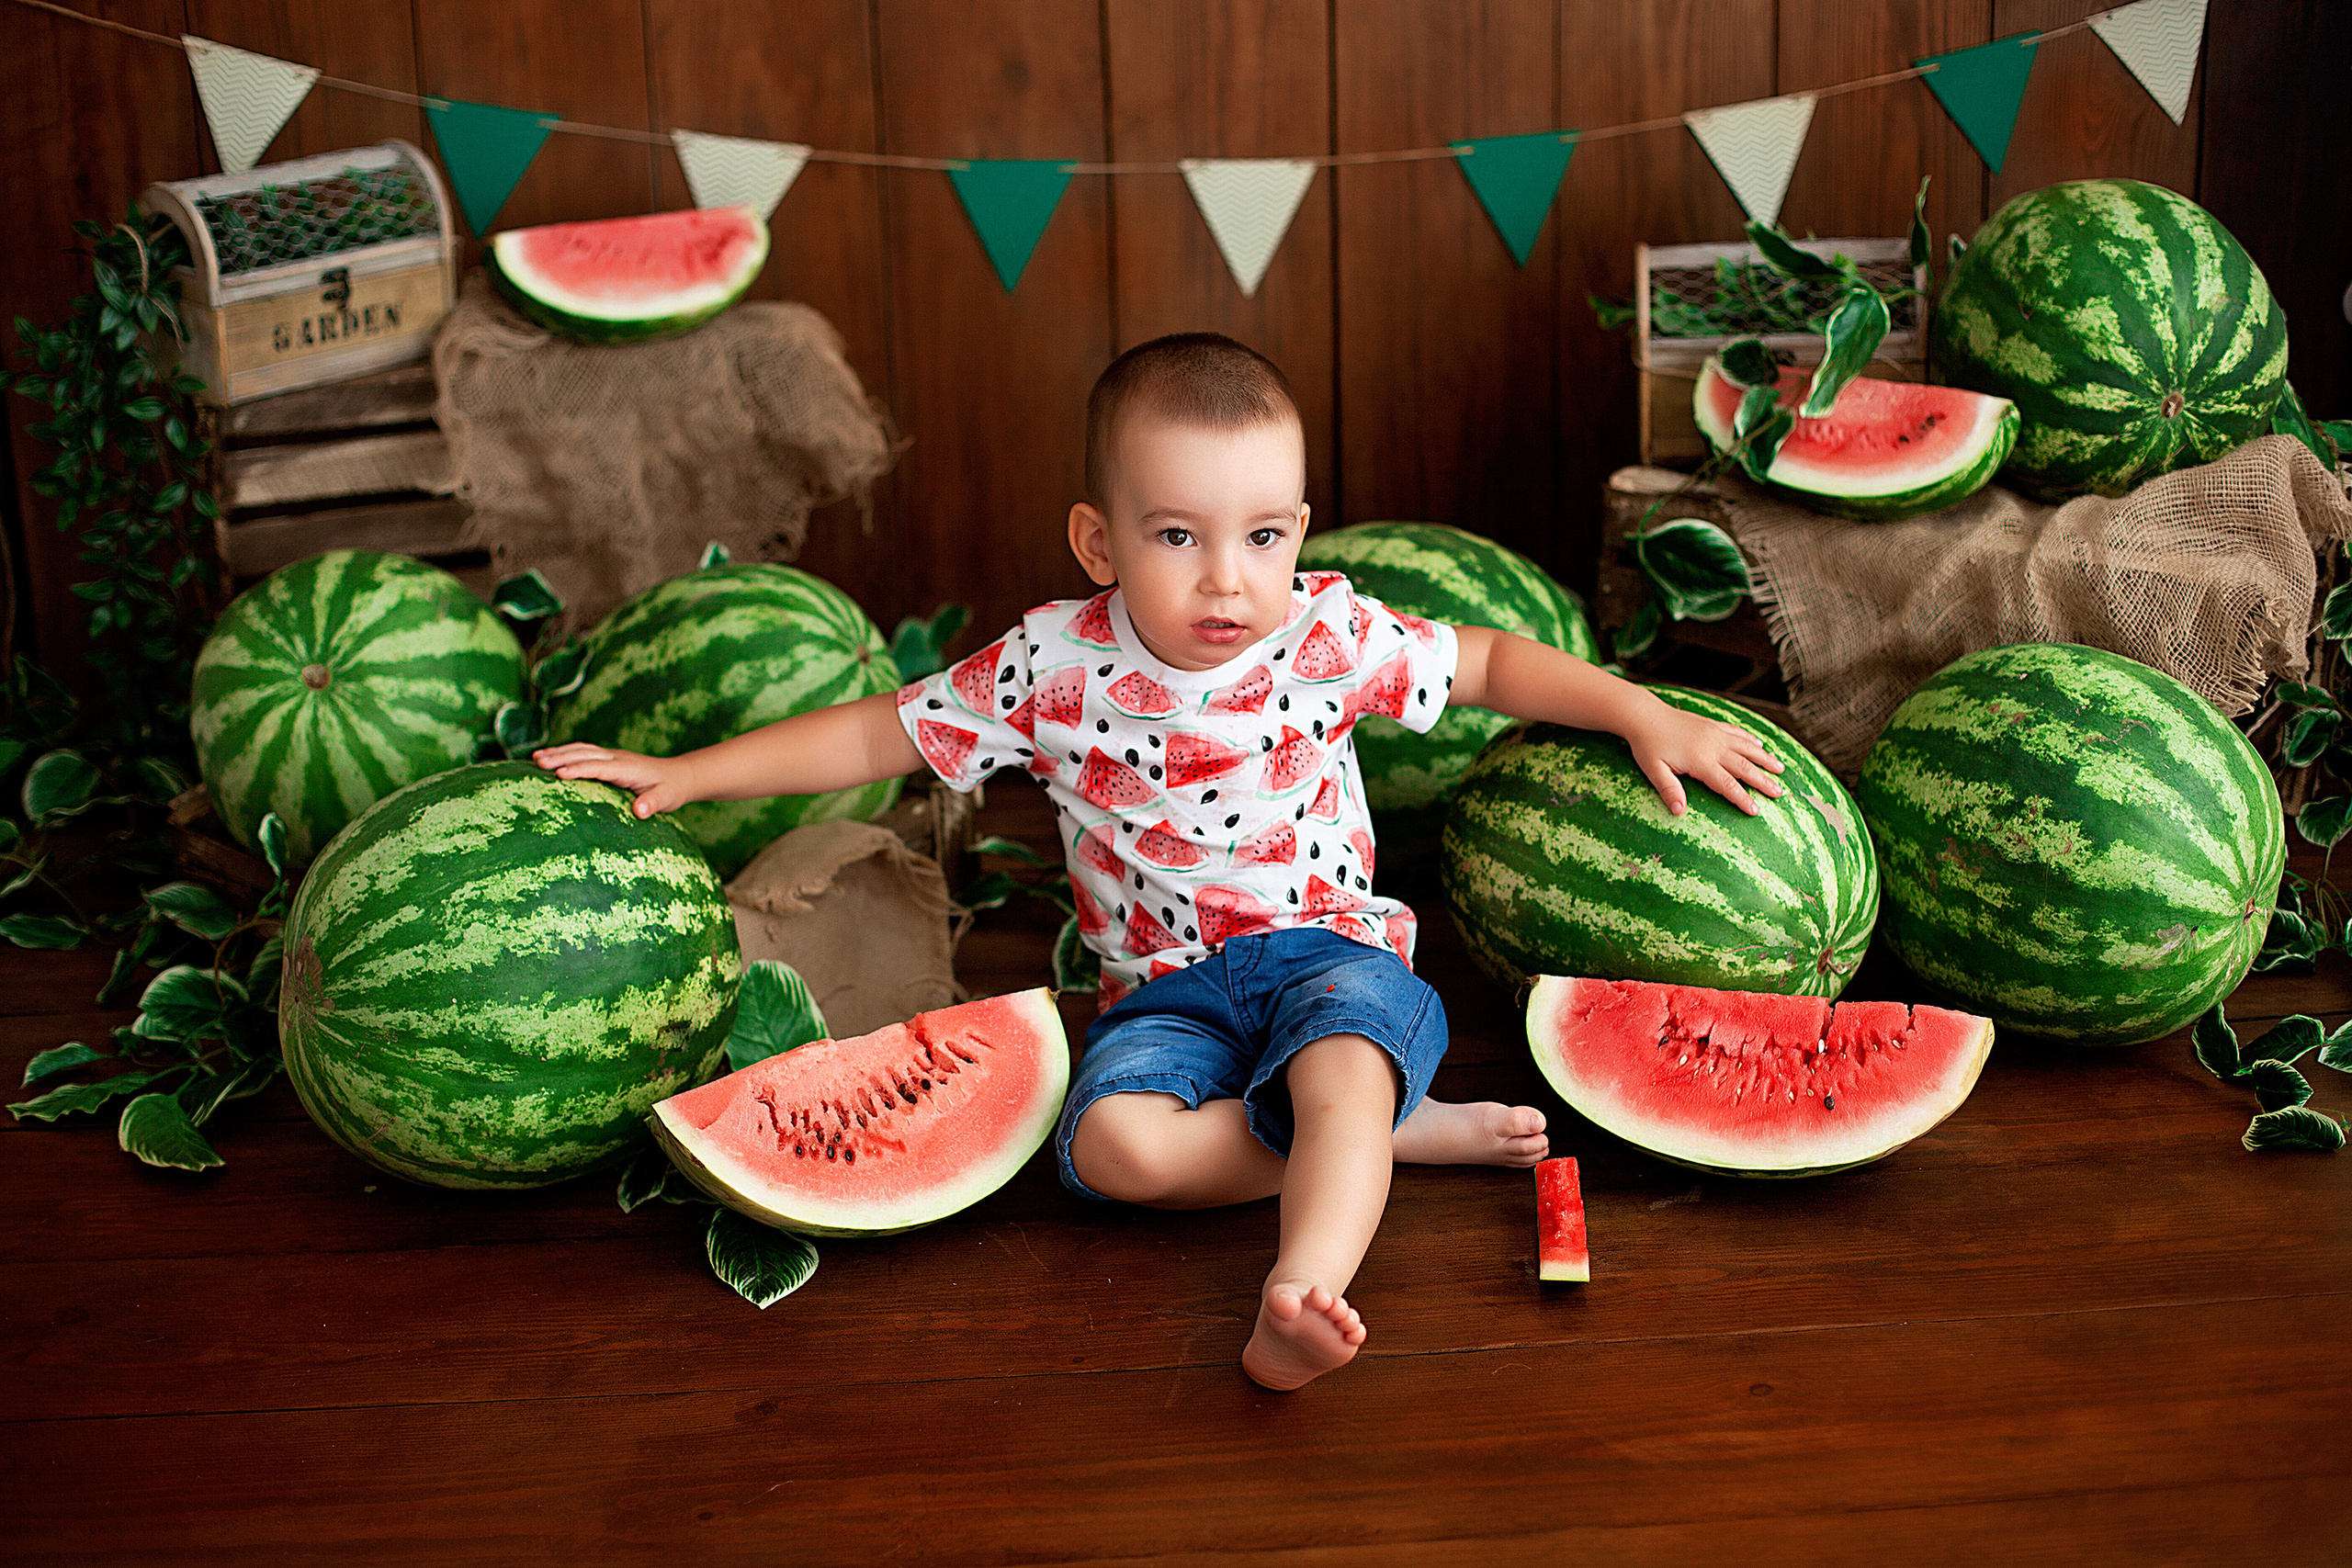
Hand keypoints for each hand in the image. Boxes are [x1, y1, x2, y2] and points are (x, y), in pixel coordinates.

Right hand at [531, 743, 693, 818]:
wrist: (679, 776)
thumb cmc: (670, 790)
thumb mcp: (667, 799)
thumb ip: (654, 804)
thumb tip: (640, 811)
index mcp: (627, 768)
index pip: (599, 767)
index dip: (579, 769)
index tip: (558, 774)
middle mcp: (617, 757)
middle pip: (585, 754)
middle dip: (561, 757)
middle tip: (537, 762)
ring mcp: (612, 756)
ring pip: (581, 750)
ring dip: (558, 752)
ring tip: (535, 758)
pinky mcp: (608, 758)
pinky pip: (583, 752)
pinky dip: (565, 753)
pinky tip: (549, 757)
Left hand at [1621, 696, 1785, 816]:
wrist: (1645, 715)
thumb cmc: (1647, 745)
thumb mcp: (1653, 770)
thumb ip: (1668, 790)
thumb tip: (1679, 812)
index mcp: (1700, 760)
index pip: (1727, 784)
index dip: (1742, 798)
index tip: (1756, 811)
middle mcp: (1713, 746)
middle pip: (1744, 766)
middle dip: (1763, 780)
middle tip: (1780, 793)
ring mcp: (1714, 733)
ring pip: (1746, 747)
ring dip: (1764, 758)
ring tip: (1780, 768)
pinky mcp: (1712, 724)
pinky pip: (1736, 732)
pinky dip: (1750, 740)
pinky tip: (1760, 745)